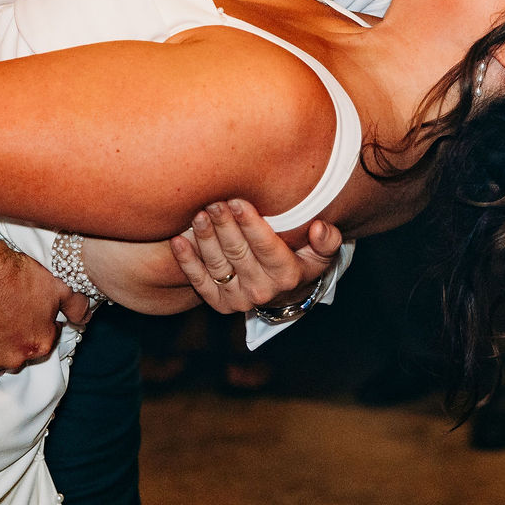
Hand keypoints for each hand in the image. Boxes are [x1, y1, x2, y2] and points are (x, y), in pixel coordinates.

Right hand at [0, 242, 93, 382]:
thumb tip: (85, 319)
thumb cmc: (17, 275)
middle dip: (17, 338)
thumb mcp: (58, 285)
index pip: (44, 340)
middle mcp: (19, 357)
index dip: (37, 325)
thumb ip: (76, 306)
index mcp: (42, 343)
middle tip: (7, 315)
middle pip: (21, 353)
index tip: (27, 312)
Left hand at [168, 200, 342, 313]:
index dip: (251, 224)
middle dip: (225, 226)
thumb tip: (319, 228)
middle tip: (214, 201)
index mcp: (288, 275)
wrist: (284, 292)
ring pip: (219, 265)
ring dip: (205, 240)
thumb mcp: (321, 252)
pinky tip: (177, 241)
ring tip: (197, 215)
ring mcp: (239, 299)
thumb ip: (327, 240)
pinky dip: (187, 262)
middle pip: (239, 253)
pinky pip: (200, 283)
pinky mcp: (220, 303)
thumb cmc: (302, 259)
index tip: (238, 201)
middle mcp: (263, 290)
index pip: (267, 247)